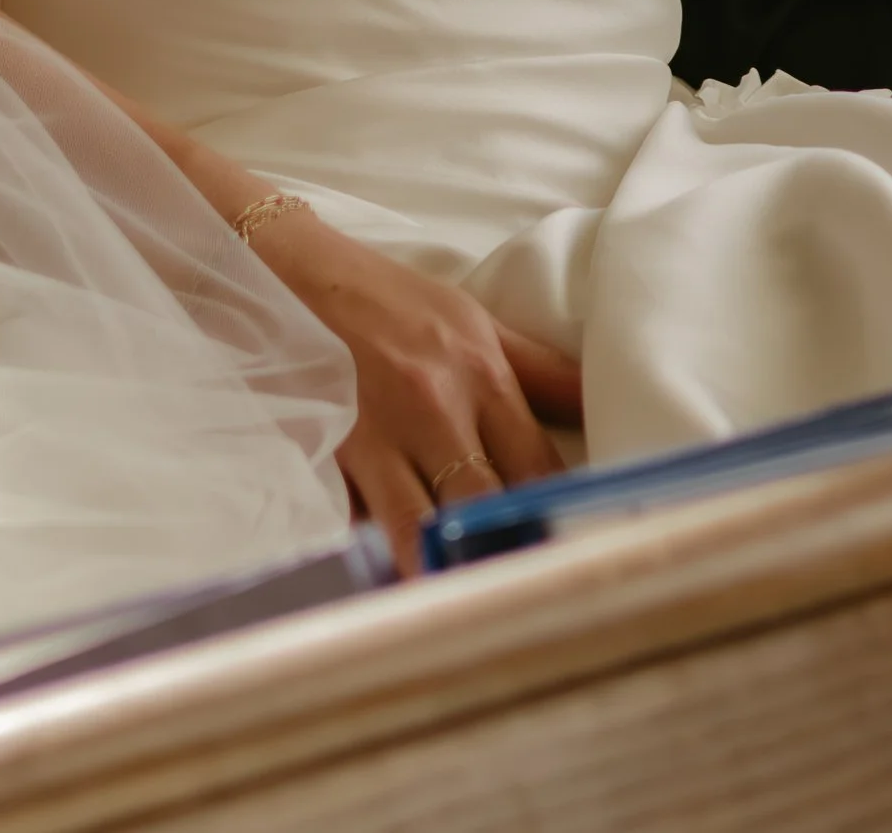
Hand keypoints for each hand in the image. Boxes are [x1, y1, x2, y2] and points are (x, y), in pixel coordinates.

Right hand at [250, 207, 580, 570]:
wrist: (291, 273)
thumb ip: (539, 370)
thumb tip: (600, 402)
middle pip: (490, 502)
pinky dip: (383, 557)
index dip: (561, 516)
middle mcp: (439, 406)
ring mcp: (381, 434)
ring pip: (426, 526)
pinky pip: (362, 521)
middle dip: (512, 554)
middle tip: (537, 602)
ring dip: (449, 572)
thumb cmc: (390, 302)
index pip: (540, 464)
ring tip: (473, 618)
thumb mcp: (474, 321)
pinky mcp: (329, 452)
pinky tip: (401, 595)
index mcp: (483, 373)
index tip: (579, 556)